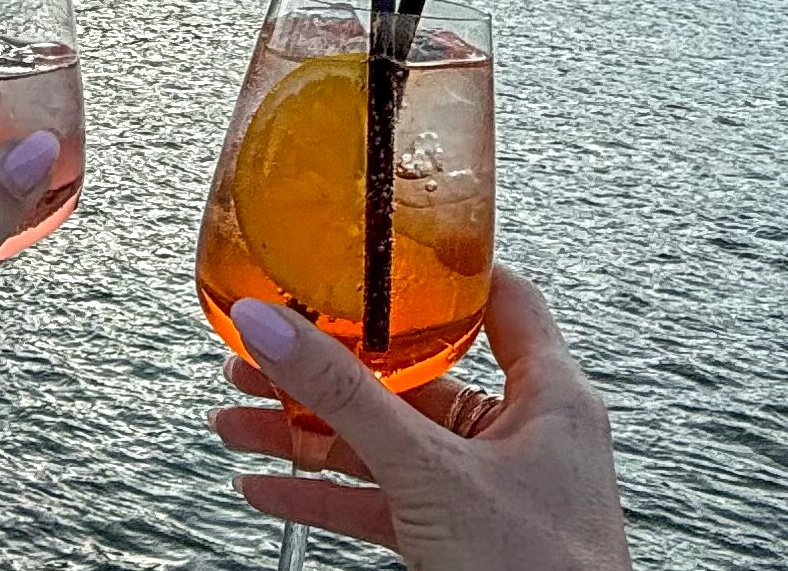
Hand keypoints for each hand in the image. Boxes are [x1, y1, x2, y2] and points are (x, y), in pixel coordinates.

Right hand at [215, 266, 629, 570]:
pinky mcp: (456, 537)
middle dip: (328, 368)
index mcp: (547, 396)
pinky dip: (323, 492)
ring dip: (307, 433)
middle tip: (268, 348)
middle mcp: (518, 435)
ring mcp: (485, 489)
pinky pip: (379, 500)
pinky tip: (268, 486)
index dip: (439, 270)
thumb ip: (345, 399)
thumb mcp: (429, 471)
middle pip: (411, 376)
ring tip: (240, 419)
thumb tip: (273, 328)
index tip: (374, 250)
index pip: (498, 300)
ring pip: (383, 441)